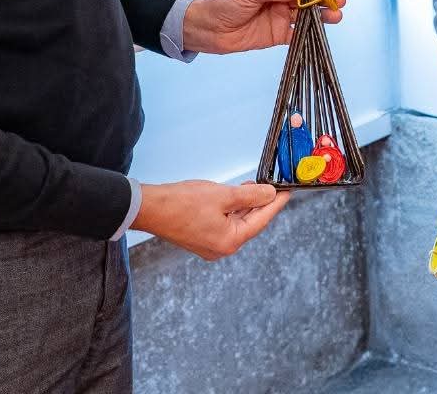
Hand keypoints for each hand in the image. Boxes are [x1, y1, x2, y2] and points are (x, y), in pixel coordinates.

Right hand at [132, 180, 288, 260]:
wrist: (149, 208)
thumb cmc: (180, 204)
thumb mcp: (223, 195)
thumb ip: (250, 195)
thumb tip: (269, 194)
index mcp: (229, 242)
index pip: (261, 221)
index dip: (276, 204)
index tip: (287, 193)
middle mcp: (221, 248)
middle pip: (250, 223)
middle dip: (261, 203)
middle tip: (274, 187)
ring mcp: (210, 244)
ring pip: (237, 222)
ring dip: (246, 205)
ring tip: (256, 187)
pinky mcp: (201, 237)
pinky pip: (224, 223)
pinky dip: (232, 209)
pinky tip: (237, 196)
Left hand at [182, 0, 344, 53]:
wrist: (208, 29)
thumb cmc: (225, 3)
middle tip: (338, 1)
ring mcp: (280, 17)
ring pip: (306, 15)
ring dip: (322, 15)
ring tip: (336, 15)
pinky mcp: (278, 35)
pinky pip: (297, 34)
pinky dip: (310, 33)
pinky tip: (321, 32)